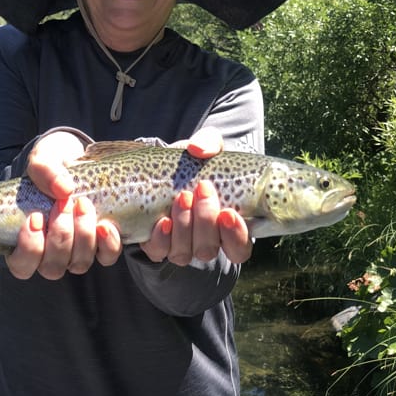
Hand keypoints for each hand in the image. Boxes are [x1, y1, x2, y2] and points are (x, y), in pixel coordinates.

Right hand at [5, 131, 121, 279]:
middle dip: (60, 235)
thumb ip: (45, 170)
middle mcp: (50, 254)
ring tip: (83, 205)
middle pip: (52, 267)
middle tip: (63, 203)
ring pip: (79, 264)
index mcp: (26, 240)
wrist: (76, 159)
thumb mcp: (42, 159)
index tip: (35, 217)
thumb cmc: (52, 165)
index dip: (29, 248)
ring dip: (82, 237)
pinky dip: (107, 244)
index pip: (21, 265)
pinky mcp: (101, 244)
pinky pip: (106, 257)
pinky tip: (105, 225)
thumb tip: (64, 189)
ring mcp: (76, 252)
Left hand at [140, 128, 252, 264]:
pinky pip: (158, 251)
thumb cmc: (193, 161)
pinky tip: (162, 219)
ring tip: (182, 197)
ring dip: (184, 227)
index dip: (236, 237)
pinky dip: (160, 238)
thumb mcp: (205, 146)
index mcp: (226, 226)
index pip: (239, 249)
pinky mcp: (156, 243)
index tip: (229, 213)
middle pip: (208, 250)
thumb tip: (198, 149)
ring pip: (184, 253)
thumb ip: (209, 142)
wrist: (160, 167)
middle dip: (205, 221)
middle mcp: (204, 241)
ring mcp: (179, 245)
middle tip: (202, 189)